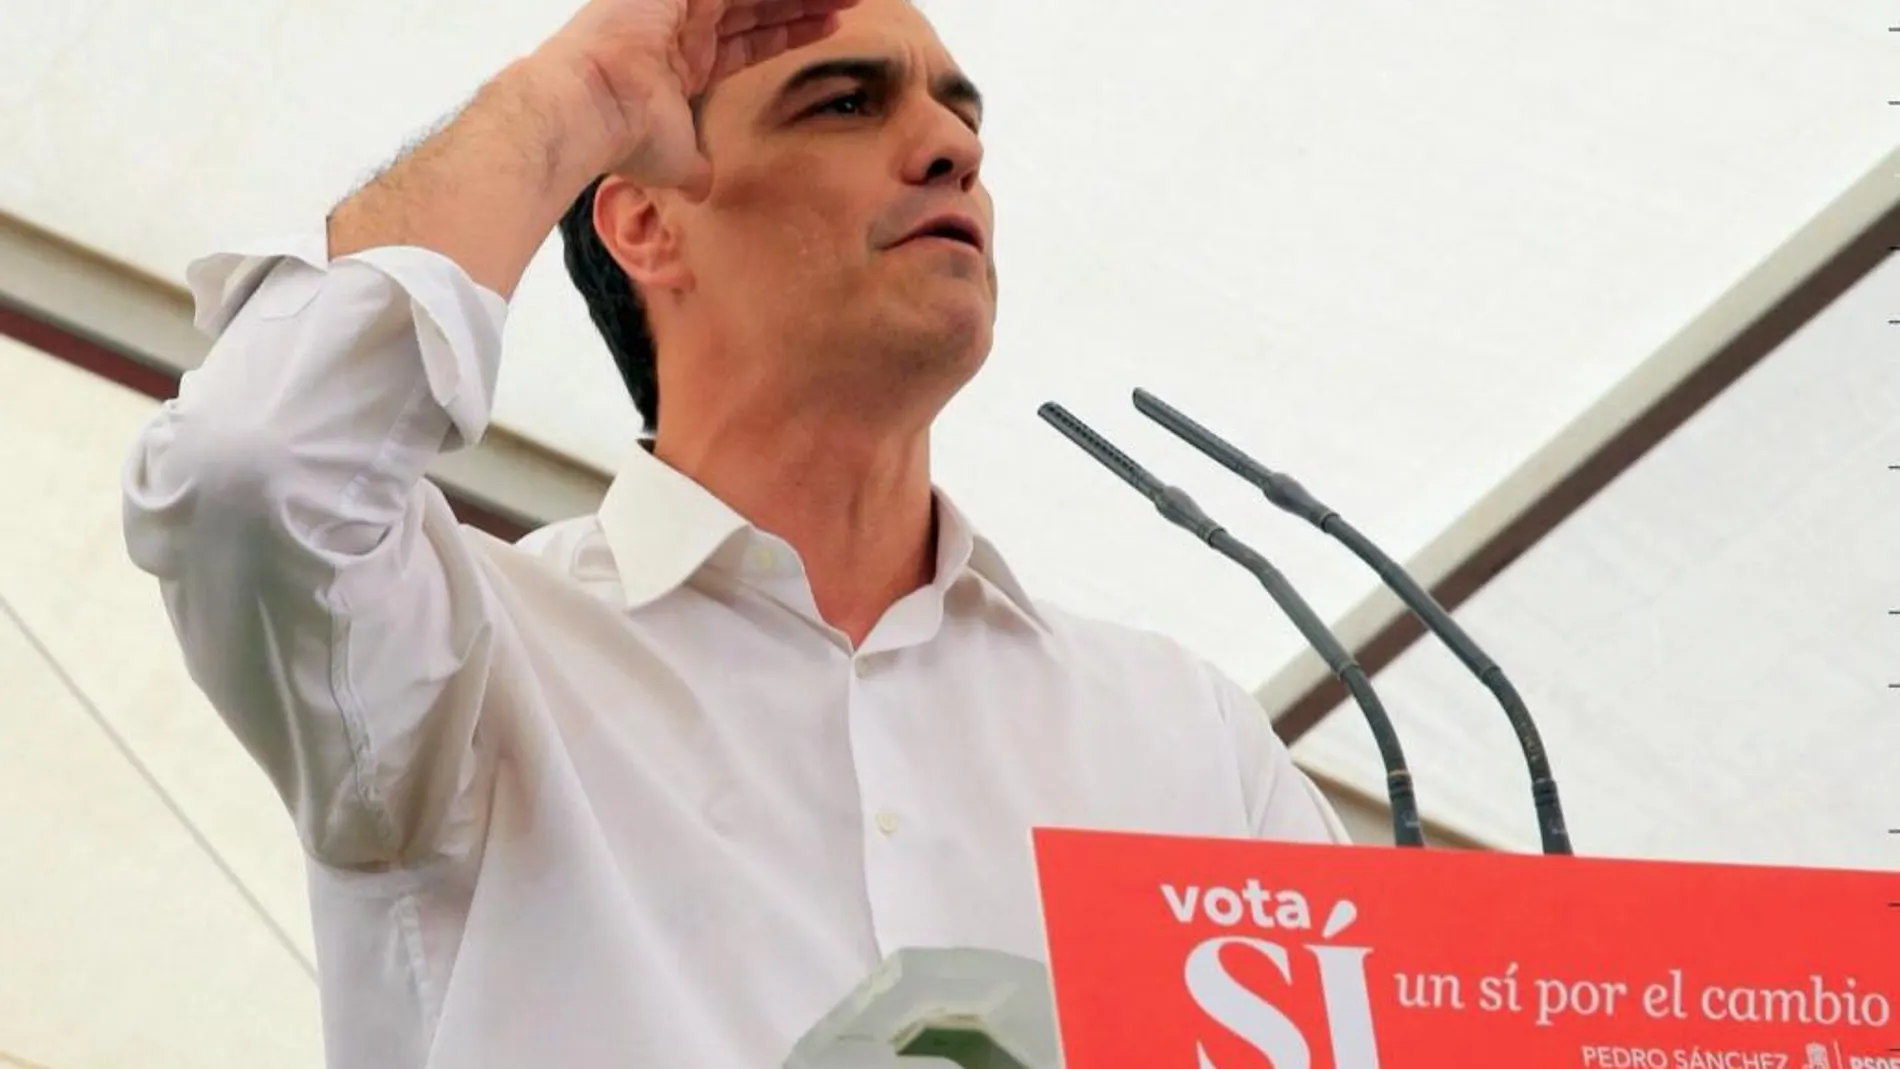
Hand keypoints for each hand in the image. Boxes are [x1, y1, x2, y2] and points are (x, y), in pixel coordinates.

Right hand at [539, 0, 859, 195]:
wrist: (590, 112)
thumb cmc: (624, 140)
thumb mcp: (673, 160)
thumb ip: (694, 168)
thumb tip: (702, 188)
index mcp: (681, 58)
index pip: (749, 38)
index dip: (790, 31)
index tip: (828, 26)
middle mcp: (678, 24)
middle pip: (757, 6)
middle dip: (803, 4)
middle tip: (847, 0)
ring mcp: (674, 1)